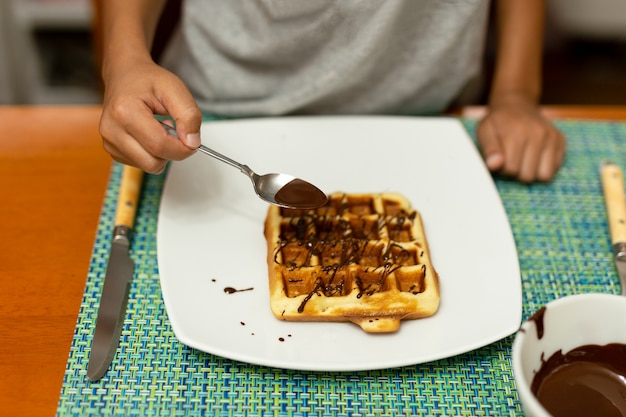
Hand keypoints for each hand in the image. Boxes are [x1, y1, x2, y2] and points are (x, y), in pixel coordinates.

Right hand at [99, 58, 201, 173]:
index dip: (182, 148)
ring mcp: (109, 141)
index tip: (191, 139)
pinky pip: (140, 164)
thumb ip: (189, 115)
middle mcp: (111, 129)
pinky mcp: (111, 149)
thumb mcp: (175, 88)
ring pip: (147, 166)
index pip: (159, 146)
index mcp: (124, 112)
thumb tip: (192, 143)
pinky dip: (151, 154)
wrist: (125, 75)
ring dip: (161, 153)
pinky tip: (149, 135)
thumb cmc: (147, 80)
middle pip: (152, 162)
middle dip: (171, 152)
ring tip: (159, 129)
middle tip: (174, 130)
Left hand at [477, 95, 565, 182]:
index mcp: (517, 133)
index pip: (511, 170)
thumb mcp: (485, 132)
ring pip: (545, 176)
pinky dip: (544, 167)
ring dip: (532, 173)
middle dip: (517, 173)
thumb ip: (489, 150)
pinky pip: (555, 168)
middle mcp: (538, 134)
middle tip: (511, 159)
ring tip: (523, 161)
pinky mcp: (561, 140)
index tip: (500, 159)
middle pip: (528, 176)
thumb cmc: (497, 122)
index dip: (502, 169)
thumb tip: (494, 165)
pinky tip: (534, 157)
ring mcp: (552, 137)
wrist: (516, 104)